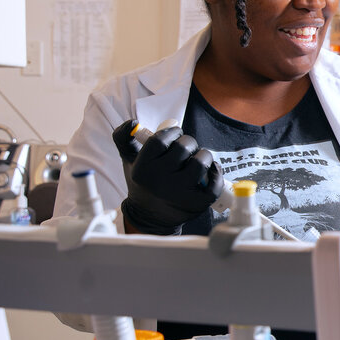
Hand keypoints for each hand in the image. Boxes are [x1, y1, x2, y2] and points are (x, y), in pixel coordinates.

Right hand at [111, 120, 224, 234]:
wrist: (150, 217)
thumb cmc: (143, 182)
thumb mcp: (129, 160)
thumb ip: (124, 138)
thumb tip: (132, 122)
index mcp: (143, 168)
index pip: (161, 140)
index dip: (172, 132)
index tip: (175, 133)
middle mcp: (160, 180)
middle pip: (184, 147)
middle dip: (188, 142)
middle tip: (186, 148)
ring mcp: (180, 193)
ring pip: (201, 162)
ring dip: (204, 155)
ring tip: (198, 158)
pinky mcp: (197, 203)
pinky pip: (215, 182)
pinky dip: (215, 172)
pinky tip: (209, 171)